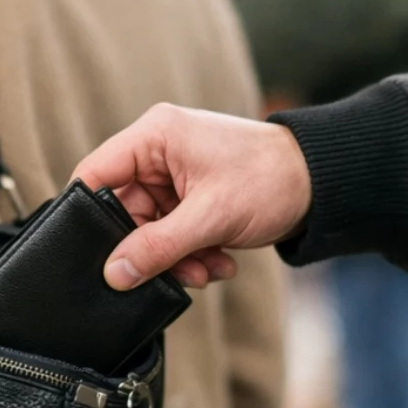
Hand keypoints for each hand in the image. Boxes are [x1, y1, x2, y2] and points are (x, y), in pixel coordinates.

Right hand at [73, 104, 311, 290]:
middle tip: (174, 269)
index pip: (96, 172)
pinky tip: (218, 260)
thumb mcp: (210, 218)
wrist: (321, 185)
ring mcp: (176, 174)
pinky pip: (173, 231)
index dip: (87, 212)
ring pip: (151, 227)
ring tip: (206, 267)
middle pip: (124, 209)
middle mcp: (160, 150)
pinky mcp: (192, 195)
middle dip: (150, 247)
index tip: (91, 252)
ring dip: (176, 256)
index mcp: (156, 135)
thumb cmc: (271, 179)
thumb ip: (157, 246)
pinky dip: (191, 252)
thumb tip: (114, 272)